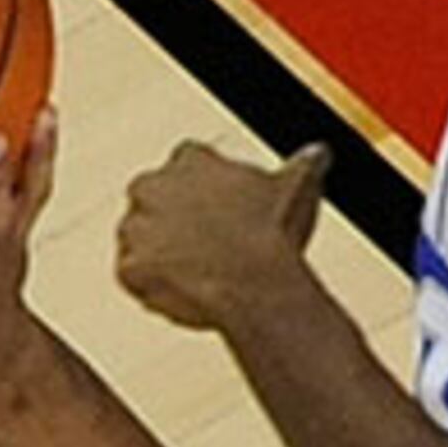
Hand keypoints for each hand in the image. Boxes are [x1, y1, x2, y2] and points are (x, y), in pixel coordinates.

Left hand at [116, 141, 332, 330]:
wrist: (253, 281)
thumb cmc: (273, 232)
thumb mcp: (298, 186)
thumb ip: (304, 163)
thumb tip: (318, 153)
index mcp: (190, 160)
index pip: (186, 165)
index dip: (204, 192)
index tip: (220, 209)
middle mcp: (153, 187)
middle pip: (153, 201)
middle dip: (174, 221)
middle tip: (207, 245)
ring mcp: (136, 228)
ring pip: (141, 241)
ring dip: (162, 255)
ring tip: (199, 273)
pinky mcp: (130, 268)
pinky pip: (135, 277)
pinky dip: (153, 286)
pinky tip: (184, 293)